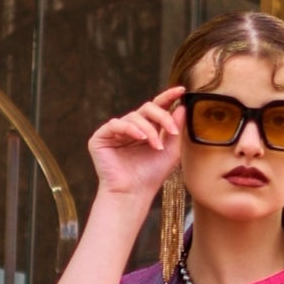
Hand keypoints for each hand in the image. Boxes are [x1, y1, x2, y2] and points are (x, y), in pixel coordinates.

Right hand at [88, 86, 183, 203]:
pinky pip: (115, 124)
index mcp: (147, 129)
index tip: (181, 90)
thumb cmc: (151, 175)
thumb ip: (175, 129)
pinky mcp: (100, 137)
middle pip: (147, 108)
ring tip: (156, 145)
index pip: (157, 107)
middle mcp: (130, 127)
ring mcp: (115, 131)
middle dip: (162, 117)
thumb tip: (182, 106)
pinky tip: (140, 137)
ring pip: (134, 117)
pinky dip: (129, 129)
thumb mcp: (170, 151)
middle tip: (173, 131)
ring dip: (149, 129)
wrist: (133, 194)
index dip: (168, 97)